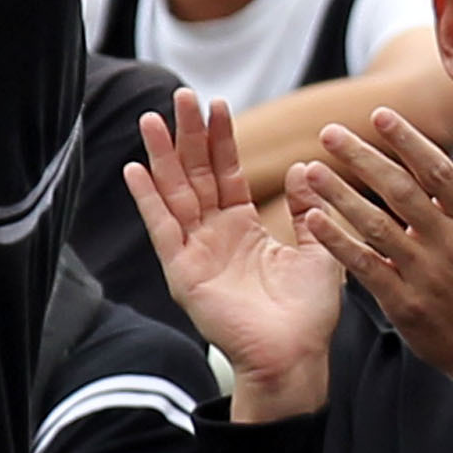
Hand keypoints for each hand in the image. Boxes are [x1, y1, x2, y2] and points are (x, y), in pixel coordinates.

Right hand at [125, 91, 342, 412]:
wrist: (295, 357)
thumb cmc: (308, 313)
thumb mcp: (318, 248)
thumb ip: (305, 209)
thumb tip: (304, 167)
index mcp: (243, 228)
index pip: (227, 173)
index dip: (221, 140)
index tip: (217, 103)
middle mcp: (215, 236)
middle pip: (195, 175)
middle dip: (187, 136)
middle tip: (179, 96)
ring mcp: (196, 253)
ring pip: (175, 194)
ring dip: (162, 157)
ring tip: (151, 120)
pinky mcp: (183, 273)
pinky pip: (163, 229)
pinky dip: (148, 200)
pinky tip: (135, 170)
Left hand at [290, 110, 452, 424]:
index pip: (437, 169)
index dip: (407, 140)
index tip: (378, 114)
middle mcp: (448, 241)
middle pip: (400, 190)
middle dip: (362, 157)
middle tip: (329, 132)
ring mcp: (424, 273)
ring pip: (376, 226)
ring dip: (340, 195)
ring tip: (311, 170)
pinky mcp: (403, 303)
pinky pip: (365, 267)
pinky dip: (339, 243)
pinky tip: (314, 221)